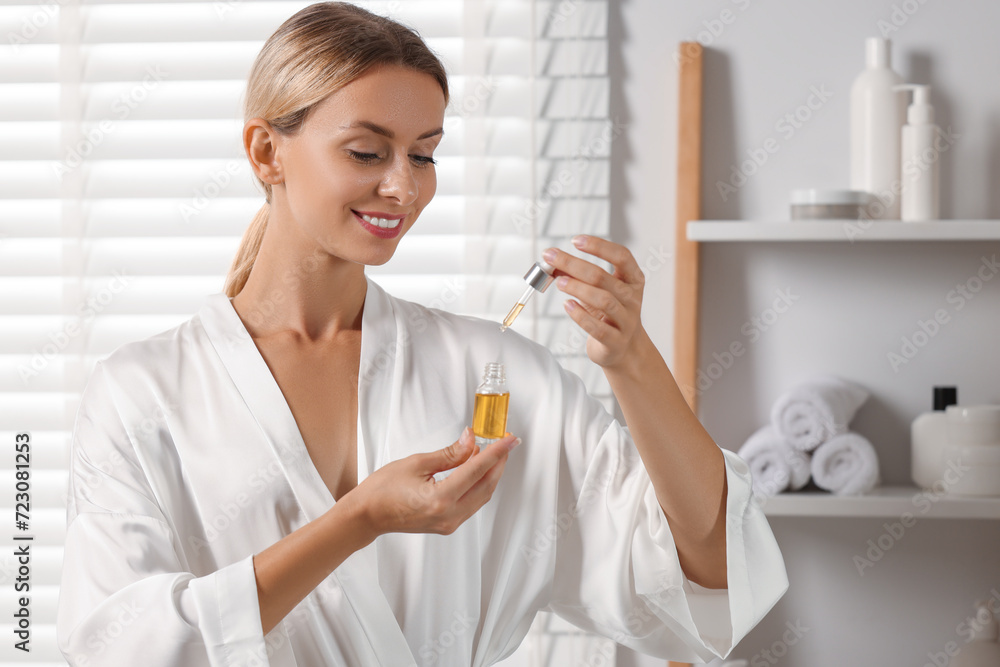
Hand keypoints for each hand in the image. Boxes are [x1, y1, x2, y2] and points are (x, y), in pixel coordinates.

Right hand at [344, 427, 519, 540]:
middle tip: (505, 442)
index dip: (497, 452)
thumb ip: (449, 454)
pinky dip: (478, 484)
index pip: (477, 470)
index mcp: (440, 499)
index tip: (510, 439)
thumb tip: (470, 440)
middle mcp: (449, 515)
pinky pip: (472, 503)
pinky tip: (476, 469)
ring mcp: (449, 523)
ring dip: (489, 473)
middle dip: (498, 462)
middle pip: (486, 486)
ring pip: (481, 496)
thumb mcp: (417, 463)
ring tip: (492, 452)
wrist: (367, 515)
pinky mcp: (447, 525)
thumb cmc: (382, 490)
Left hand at [543, 234, 645, 369]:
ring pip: (603, 300)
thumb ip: (579, 276)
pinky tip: (567, 305)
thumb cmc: (609, 315)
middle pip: (603, 277)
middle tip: (552, 258)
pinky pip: (597, 328)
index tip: (576, 240)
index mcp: (633, 280)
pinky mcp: (615, 341)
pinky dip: (580, 315)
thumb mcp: (598, 291)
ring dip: (577, 288)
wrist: (625, 349)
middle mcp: (632, 298)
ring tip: (559, 282)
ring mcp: (626, 321)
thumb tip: (553, 262)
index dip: (599, 246)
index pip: (622, 256)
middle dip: (574, 265)